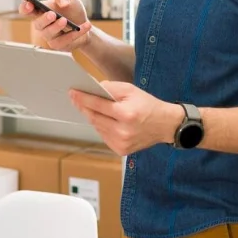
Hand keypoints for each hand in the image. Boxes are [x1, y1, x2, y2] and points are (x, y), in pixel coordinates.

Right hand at [20, 0, 91, 51]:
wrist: (85, 24)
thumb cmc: (72, 11)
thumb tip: (62, 2)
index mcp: (40, 11)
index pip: (26, 10)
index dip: (25, 8)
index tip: (29, 4)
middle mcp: (42, 25)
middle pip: (37, 24)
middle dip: (43, 19)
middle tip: (52, 14)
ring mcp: (50, 36)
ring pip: (49, 34)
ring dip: (57, 27)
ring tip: (65, 20)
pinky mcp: (59, 45)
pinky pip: (64, 41)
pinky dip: (76, 33)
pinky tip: (85, 26)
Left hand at [69, 81, 183, 155]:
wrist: (165, 125)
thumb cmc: (148, 105)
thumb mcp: (132, 90)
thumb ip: (111, 88)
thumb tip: (93, 88)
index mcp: (127, 114)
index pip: (98, 105)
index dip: (83, 98)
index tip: (72, 92)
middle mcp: (123, 131)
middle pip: (95, 118)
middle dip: (84, 107)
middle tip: (75, 98)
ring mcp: (121, 143)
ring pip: (98, 127)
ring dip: (93, 117)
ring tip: (90, 108)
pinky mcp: (121, 150)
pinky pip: (104, 136)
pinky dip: (101, 127)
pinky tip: (106, 120)